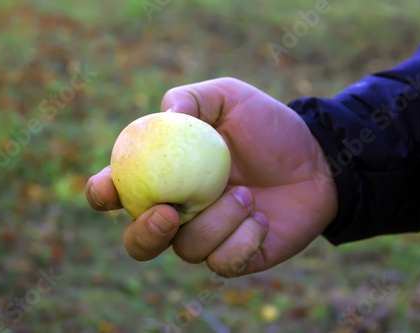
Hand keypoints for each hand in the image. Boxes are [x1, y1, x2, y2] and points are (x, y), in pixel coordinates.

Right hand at [86, 77, 337, 276]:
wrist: (317, 159)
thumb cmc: (267, 126)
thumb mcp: (228, 97)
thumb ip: (191, 99)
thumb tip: (163, 115)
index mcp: (165, 177)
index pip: (119, 191)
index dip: (102, 193)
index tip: (107, 186)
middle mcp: (178, 212)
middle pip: (139, 240)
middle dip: (144, 233)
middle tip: (168, 212)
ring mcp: (206, 238)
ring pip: (187, 249)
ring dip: (217, 221)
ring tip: (248, 193)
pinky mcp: (234, 258)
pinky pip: (223, 263)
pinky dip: (244, 239)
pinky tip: (263, 217)